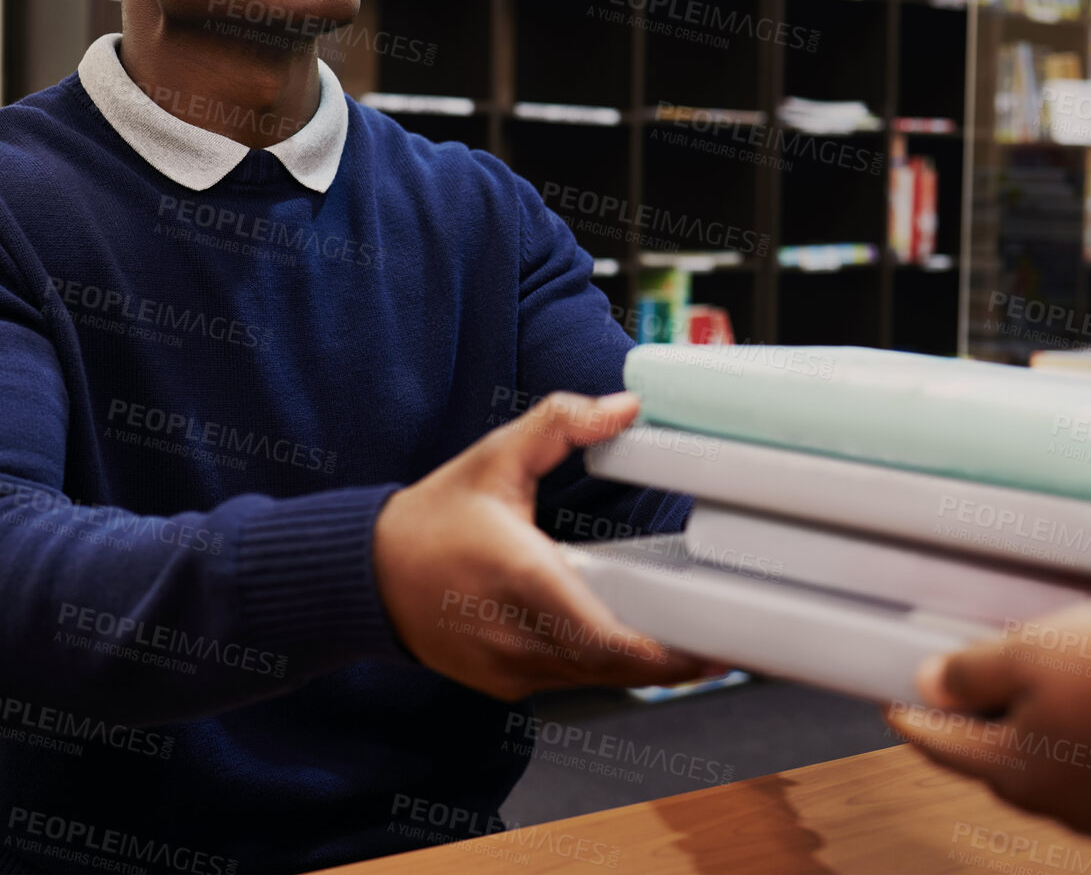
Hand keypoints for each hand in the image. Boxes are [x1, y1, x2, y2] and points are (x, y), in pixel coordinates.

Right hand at [372, 391, 703, 699]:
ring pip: (594, 679)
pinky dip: (599, 666)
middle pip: (613, 667)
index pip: (605, 638)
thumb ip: (561, 422)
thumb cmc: (434, 517)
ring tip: (690, 643)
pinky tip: (627, 643)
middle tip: (724, 642)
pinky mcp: (503, 683)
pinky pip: (567, 680)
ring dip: (638, 665)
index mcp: (521, 578)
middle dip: (671, 661)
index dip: (663, 656)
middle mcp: (516, 635)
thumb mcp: (495, 456)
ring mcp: (508, 668)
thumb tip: (624, 407)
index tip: (710, 649)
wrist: (367, 577)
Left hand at [884, 600, 1090, 848]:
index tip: (895, 702)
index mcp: (1020, 772)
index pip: (943, 747)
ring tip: (1062, 687)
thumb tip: (929, 687)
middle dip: (988, 723)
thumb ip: (974, 674)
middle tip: (983, 683)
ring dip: (1052, 735)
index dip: (915, 718)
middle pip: (1002, 762)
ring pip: (1061, 772)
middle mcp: (1063, 808)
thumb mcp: (1038, 649)